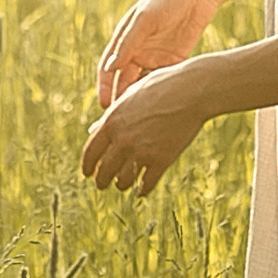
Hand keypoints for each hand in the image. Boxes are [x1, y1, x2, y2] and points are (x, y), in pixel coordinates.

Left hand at [81, 56, 216, 198]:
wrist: (191, 91)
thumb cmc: (160, 88)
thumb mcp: (130, 98)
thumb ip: (111, 117)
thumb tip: (92, 131)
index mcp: (112, 122)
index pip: (90, 153)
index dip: (87, 167)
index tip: (87, 173)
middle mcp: (123, 139)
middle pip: (104, 171)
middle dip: (101, 181)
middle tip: (102, 184)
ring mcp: (142, 151)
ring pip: (123, 181)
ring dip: (121, 184)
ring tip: (122, 184)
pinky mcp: (162, 160)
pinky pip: (147, 184)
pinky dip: (143, 189)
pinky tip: (142, 190)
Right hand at [94, 0, 215, 112]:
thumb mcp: (146, 18)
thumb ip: (128, 42)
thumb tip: (110, 67)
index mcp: (124, 40)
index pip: (109, 70)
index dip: (105, 89)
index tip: (106, 107)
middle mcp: (137, 52)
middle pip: (125, 82)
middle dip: (121, 102)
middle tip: (121, 123)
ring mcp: (156, 58)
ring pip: (144, 86)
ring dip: (141, 103)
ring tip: (142, 122)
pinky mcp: (174, 61)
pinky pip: (164, 82)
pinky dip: (161, 95)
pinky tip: (164, 110)